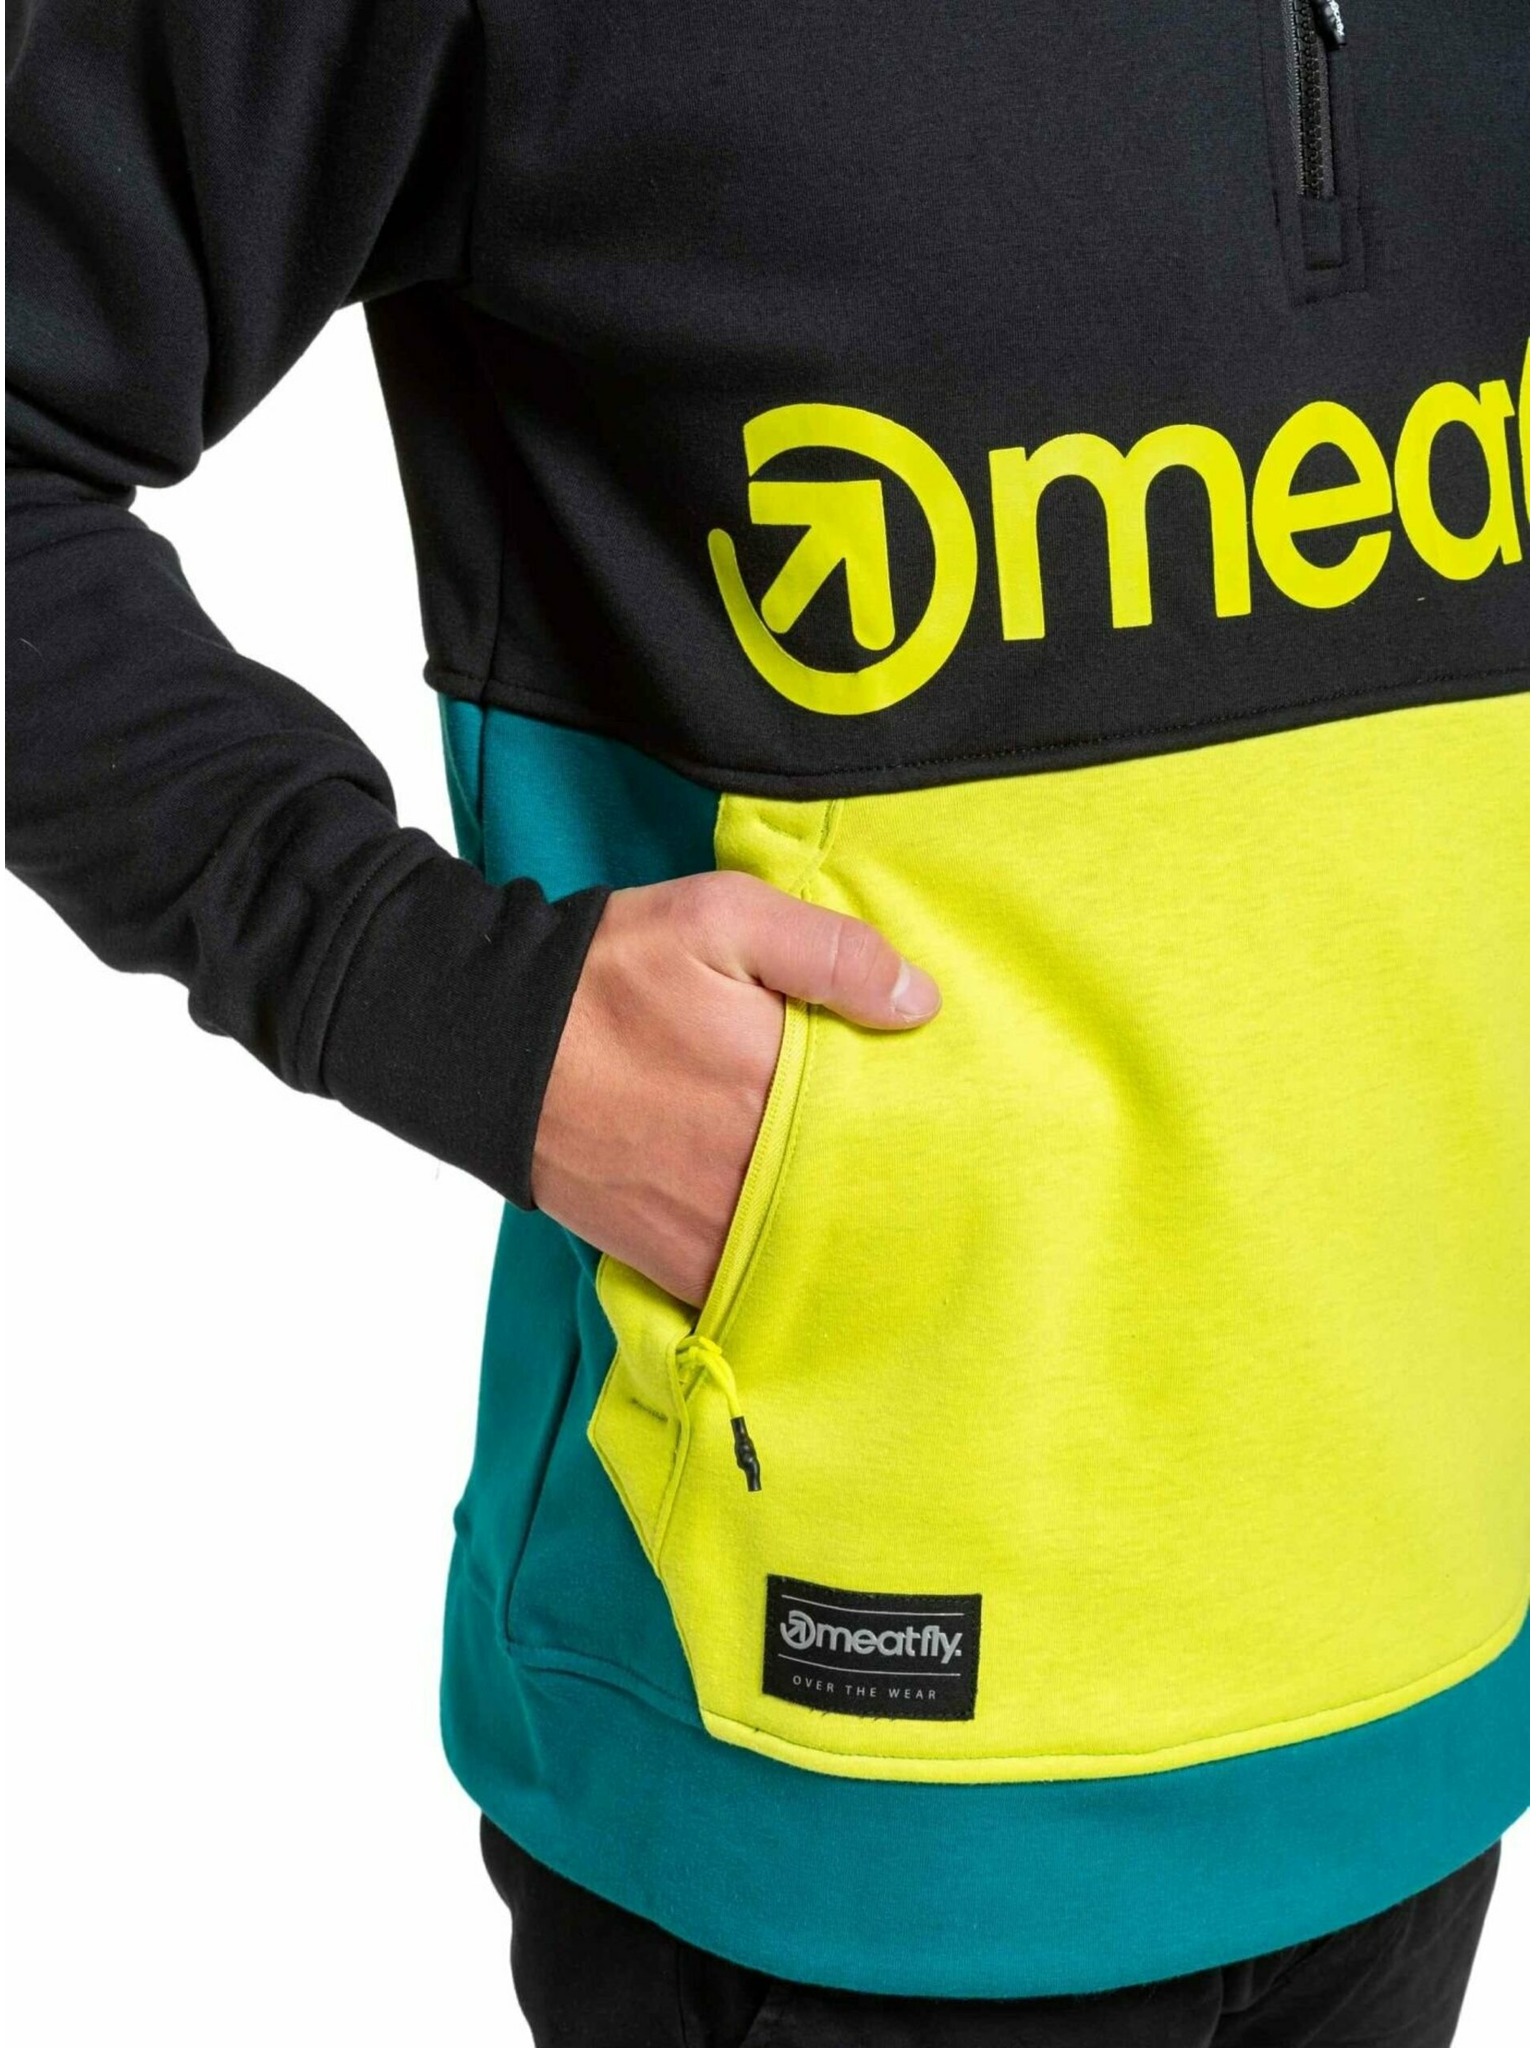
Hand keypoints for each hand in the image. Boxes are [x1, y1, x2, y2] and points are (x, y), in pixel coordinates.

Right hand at [531, 871, 940, 1305]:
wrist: (487, 1040)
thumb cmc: (608, 971)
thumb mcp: (720, 918)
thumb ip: (828, 953)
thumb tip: (920, 1005)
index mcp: (776, 1083)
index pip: (890, 1122)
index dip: (922, 1118)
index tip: (947, 1107)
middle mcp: (751, 1170)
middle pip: (858, 1195)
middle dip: (891, 1182)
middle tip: (924, 1164)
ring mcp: (710, 1225)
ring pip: (809, 1248)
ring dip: (841, 1232)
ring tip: (869, 1205)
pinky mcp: (669, 1257)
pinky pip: (747, 1284)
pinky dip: (779, 1271)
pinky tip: (800, 1242)